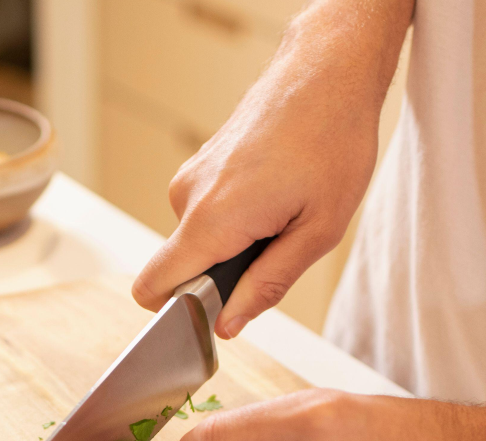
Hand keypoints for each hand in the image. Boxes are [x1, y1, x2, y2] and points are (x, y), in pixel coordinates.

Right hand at [130, 0, 410, 338]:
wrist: (327, 72)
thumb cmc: (332, 142)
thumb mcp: (317, 231)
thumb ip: (268, 285)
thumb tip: (229, 324)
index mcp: (211, 221)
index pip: (153, 287)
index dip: (178, 313)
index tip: (219, 314)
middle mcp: (187, 197)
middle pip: (184, 268)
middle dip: (225, 276)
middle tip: (281, 247)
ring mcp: (191, 176)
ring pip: (201, 240)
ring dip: (239, 243)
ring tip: (287, 212)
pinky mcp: (201, 164)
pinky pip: (210, 213)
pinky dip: (239, 217)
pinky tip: (278, 193)